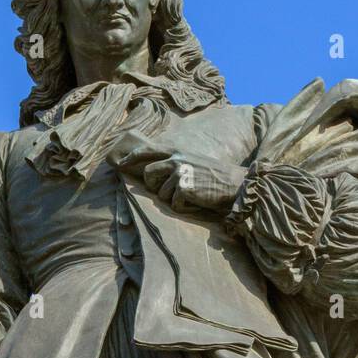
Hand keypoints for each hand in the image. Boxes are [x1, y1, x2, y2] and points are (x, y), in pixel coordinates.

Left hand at [108, 135, 245, 212]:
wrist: (236, 185)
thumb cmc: (215, 176)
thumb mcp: (193, 161)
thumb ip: (175, 162)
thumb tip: (153, 172)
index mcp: (178, 151)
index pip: (148, 150)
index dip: (132, 157)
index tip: (120, 164)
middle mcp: (176, 159)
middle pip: (148, 174)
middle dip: (154, 187)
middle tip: (169, 192)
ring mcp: (179, 173)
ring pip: (161, 194)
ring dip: (174, 199)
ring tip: (192, 195)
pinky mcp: (184, 188)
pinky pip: (174, 204)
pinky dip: (185, 207)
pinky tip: (198, 201)